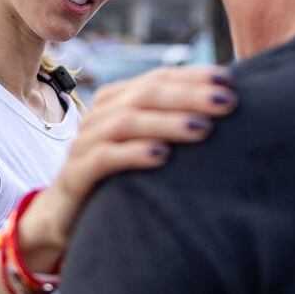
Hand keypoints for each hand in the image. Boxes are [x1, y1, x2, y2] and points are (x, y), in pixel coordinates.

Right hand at [18, 65, 236, 267]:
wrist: (64, 217)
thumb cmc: (119, 179)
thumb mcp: (145, 146)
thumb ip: (173, 126)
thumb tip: (227, 109)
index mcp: (118, 100)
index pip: (159, 78)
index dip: (194, 76)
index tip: (230, 81)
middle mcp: (100, 115)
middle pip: (146, 94)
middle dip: (189, 95)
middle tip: (227, 103)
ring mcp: (84, 143)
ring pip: (127, 122)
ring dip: (167, 123)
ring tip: (203, 128)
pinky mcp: (75, 175)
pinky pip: (104, 158)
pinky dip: (134, 153)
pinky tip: (162, 156)